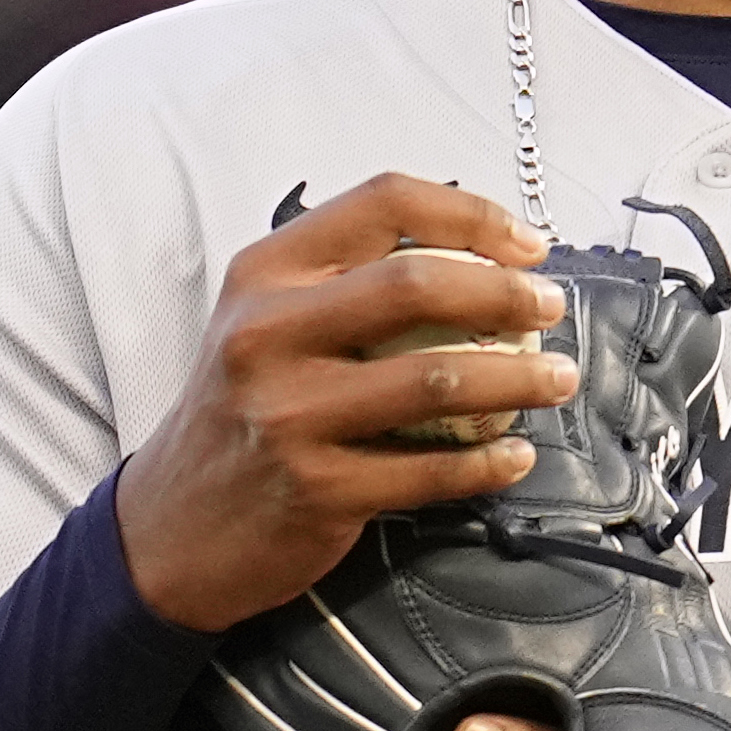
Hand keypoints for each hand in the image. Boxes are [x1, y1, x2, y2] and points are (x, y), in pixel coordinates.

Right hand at [117, 174, 576, 631]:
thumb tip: (480, 256)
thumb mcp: (266, 322)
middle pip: (417, 284)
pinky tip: (516, 454)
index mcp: (264, 273)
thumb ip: (346, 282)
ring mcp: (289, 414)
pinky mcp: (318, 488)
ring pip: (437, 378)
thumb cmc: (243, 412)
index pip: (383, 204)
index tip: (529, 245)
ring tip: (557, 379)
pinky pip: (431, 470)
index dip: (473, 216)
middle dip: (508, 294)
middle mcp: (268, 334)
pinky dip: (490, 462)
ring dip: (519, 379)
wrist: (173, 526)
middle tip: (552, 309)